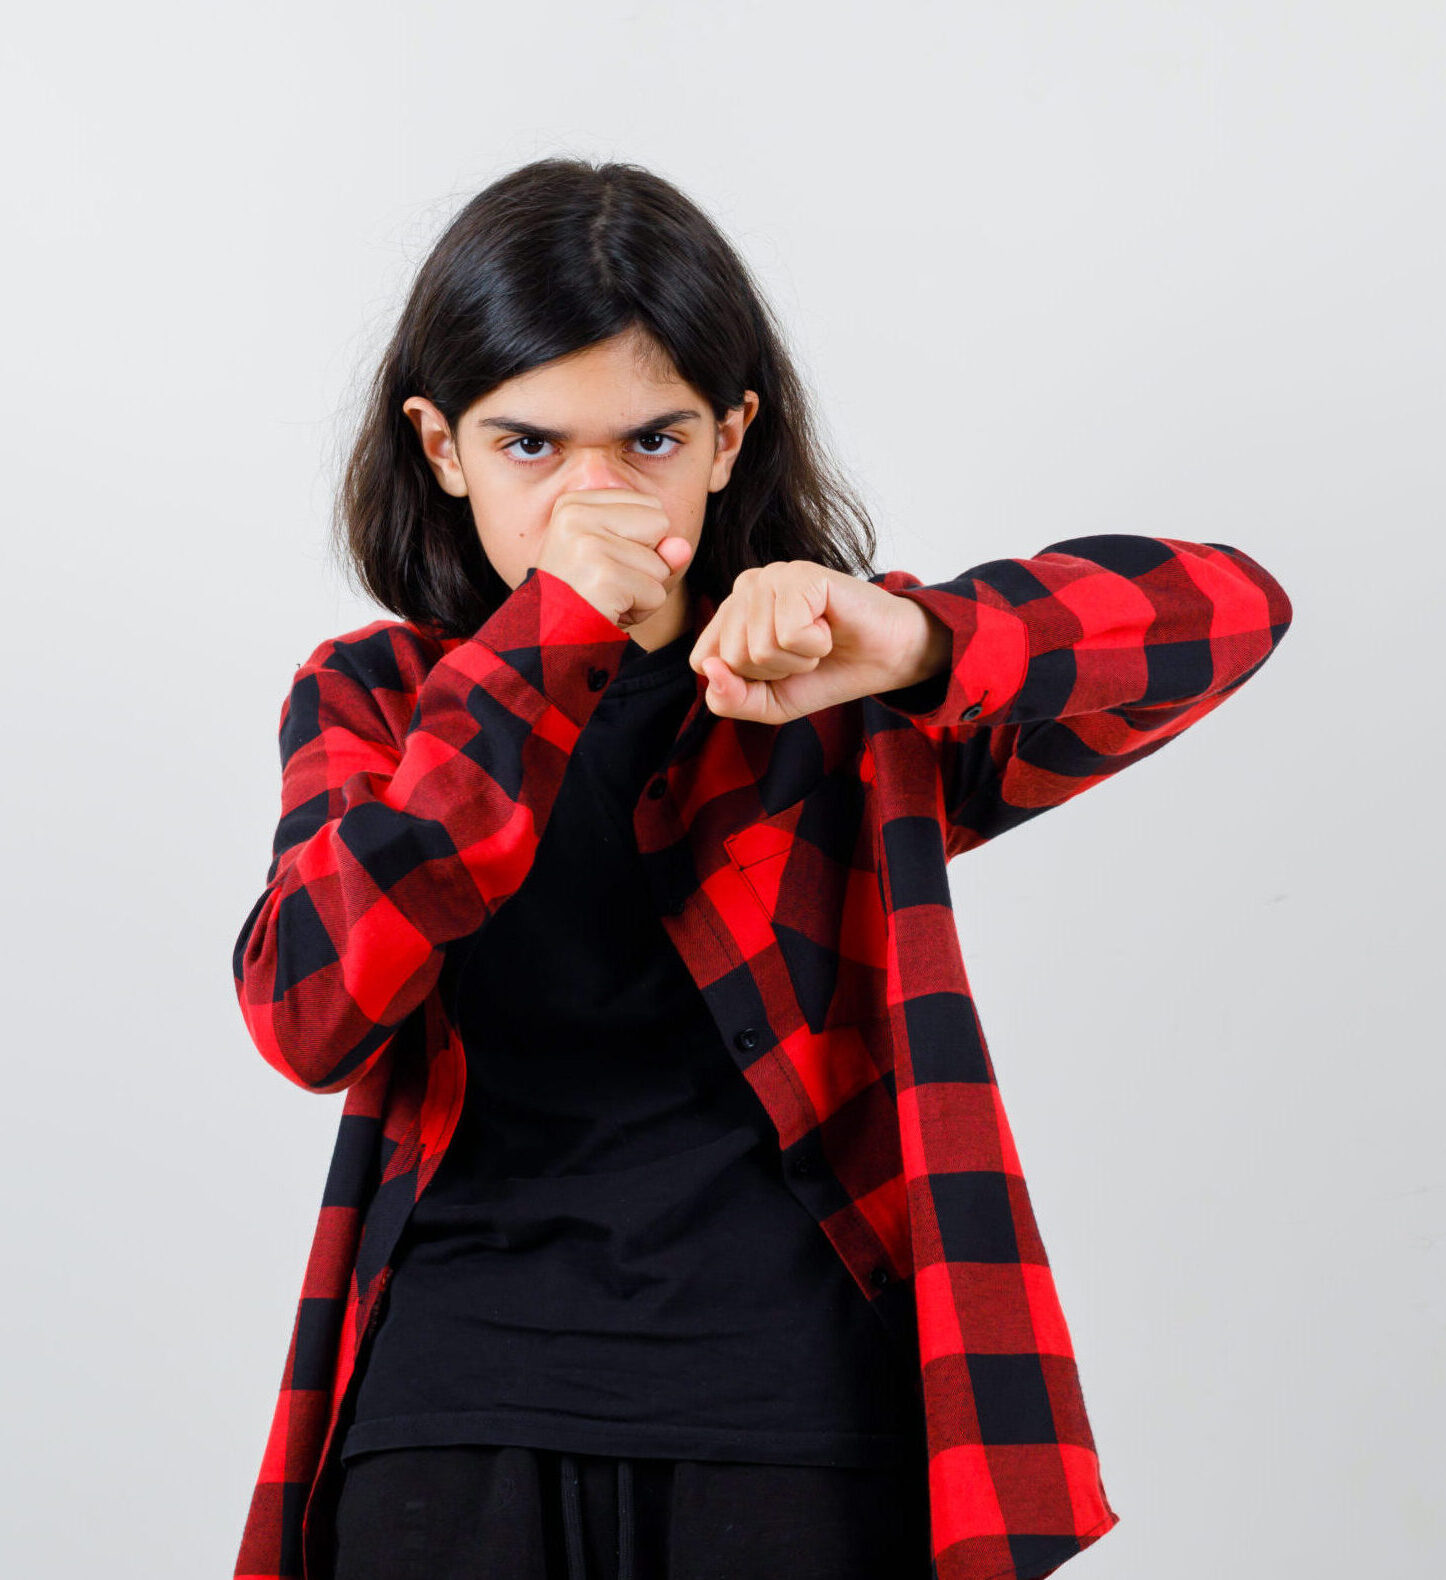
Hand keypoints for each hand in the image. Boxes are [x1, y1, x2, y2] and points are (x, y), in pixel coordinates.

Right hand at [534, 488, 694, 627]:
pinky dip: (640, 610)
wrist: (548, 639)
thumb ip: (657, 547)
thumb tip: (682, 547)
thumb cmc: (583, 596)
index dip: (641, 541)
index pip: (652, 506)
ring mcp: (588, 545)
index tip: (604, 561)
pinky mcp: (603, 577)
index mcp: (575, 504)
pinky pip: (656, 594)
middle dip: (647, 561)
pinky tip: (608, 610)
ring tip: (605, 597)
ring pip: (660, 564)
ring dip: (643, 591)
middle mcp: (576, 516)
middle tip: (607, 581)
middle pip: (660, 524)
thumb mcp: (620, 561)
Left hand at [688, 560, 950, 722]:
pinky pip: (789, 634)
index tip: (778, 669)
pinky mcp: (801, 575)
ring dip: (798, 659)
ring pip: (758, 647)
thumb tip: (710, 669)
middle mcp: (746, 587)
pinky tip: (829, 628)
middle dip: (775, 671)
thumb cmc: (828, 672)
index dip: (744, 681)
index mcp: (731, 612)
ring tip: (818, 640)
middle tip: (805, 654)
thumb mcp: (770, 703)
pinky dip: (815, 645)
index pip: (702, 660)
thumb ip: (730, 699)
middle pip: (731, 657)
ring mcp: (773, 576)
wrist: (887, 658)